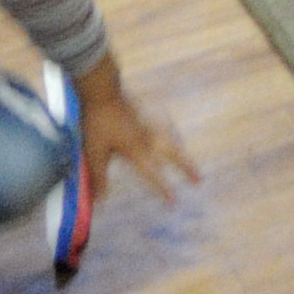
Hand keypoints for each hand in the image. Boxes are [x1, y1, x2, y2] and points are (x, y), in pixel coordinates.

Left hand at [72, 59, 197, 210]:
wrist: (104, 91)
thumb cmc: (98, 123)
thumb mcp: (94, 152)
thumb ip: (99, 176)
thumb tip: (102, 200)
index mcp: (137, 151)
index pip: (153, 174)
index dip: (164, 189)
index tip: (175, 202)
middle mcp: (149, 139)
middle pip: (174, 156)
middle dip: (187, 169)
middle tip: (199, 179)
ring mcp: (151, 124)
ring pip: (173, 141)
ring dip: (182, 152)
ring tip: (187, 158)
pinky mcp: (148, 113)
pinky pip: (166, 128)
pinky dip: (172, 135)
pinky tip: (170, 134)